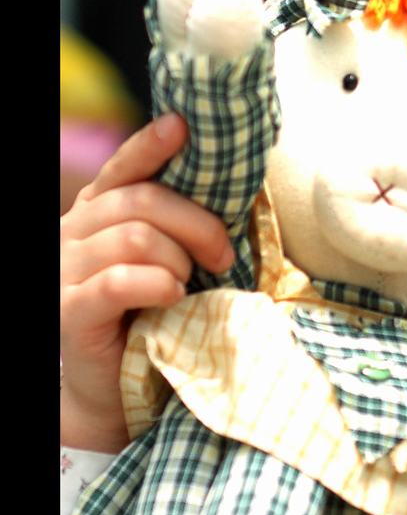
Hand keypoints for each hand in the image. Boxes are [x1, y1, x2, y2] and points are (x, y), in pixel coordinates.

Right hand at [60, 114, 234, 451]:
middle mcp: (74, 231)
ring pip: (135, 237)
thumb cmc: (150, 315)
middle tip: (224, 255)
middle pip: (143, 200)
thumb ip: (179, 224)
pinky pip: (117, 281)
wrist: (112, 387)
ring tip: (188, 286)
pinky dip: (156, 284)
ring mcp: (66, 270)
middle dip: (197, 223)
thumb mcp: (167, 260)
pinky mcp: (70, 310)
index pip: (125, 166)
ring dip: (178, 260)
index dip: (152, 144)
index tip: (182, 126)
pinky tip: (173, 297)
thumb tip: (231, 185)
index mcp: (99, 210)